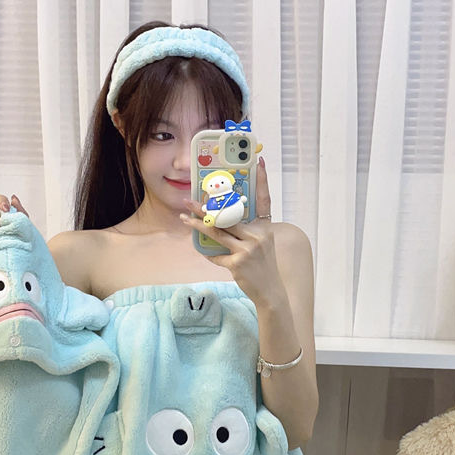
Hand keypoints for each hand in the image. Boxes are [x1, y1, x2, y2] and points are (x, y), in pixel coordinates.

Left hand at [181, 157, 283, 307]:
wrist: (271, 293)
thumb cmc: (263, 267)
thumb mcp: (261, 245)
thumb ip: (246, 232)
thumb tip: (220, 222)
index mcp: (265, 228)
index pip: (264, 200)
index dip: (262, 181)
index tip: (259, 162)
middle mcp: (258, 236)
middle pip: (229, 215)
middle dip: (208, 207)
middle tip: (190, 200)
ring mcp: (248, 249)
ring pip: (218, 232)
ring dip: (198, 225)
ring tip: (184, 218)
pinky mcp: (238, 263)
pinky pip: (217, 255)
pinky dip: (210, 255)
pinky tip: (206, 254)